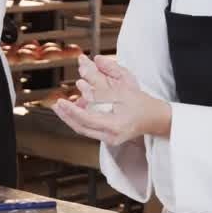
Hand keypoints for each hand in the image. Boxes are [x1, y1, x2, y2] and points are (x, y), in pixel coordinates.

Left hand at [52, 55, 171, 145]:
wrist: (155, 118)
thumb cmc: (142, 104)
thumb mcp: (124, 90)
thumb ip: (104, 83)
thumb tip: (87, 74)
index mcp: (115, 125)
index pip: (87, 119)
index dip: (72, 111)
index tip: (61, 102)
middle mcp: (110, 136)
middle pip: (81, 127)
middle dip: (66, 116)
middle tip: (56, 105)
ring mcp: (109, 139)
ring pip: (83, 129)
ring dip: (70, 118)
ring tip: (60, 108)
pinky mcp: (108, 137)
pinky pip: (88, 129)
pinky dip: (79, 120)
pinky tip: (72, 112)